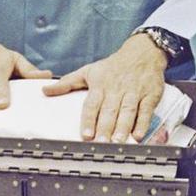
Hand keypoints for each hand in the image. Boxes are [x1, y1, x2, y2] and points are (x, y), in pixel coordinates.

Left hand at [43, 33, 166, 142]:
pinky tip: (138, 135)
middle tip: (101, 143)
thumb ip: (67, 83)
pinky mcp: (150, 95)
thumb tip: (45, 91)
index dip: (89, 120)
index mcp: (100, 84)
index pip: (92, 104)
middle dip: (105, 127)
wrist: (142, 52)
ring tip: (118, 142)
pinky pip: (146, 110)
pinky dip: (143, 123)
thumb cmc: (113, 66)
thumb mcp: (88, 70)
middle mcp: (117, 89)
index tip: (86, 135)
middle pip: (110, 110)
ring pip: (128, 111)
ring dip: (123, 127)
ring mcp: (134, 92)